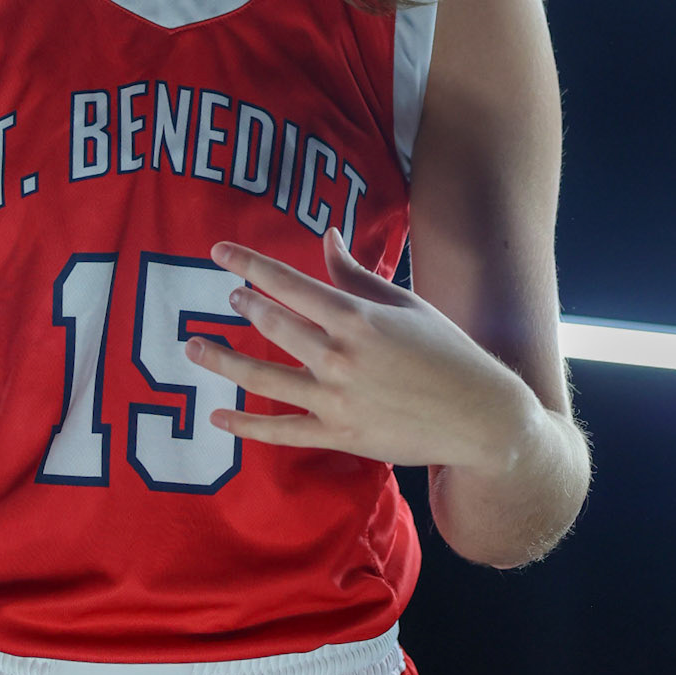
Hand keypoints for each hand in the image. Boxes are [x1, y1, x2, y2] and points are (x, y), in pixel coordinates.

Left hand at [185, 228, 531, 470]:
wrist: (481, 418)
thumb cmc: (447, 352)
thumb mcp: (405, 304)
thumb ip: (356, 274)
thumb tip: (326, 238)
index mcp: (357, 317)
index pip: (288, 282)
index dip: (248, 264)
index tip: (217, 252)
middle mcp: (341, 356)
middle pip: (272, 325)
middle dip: (242, 307)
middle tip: (226, 299)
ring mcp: (336, 400)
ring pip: (263, 379)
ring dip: (223, 361)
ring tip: (194, 346)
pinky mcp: (339, 436)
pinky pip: (281, 432)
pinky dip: (245, 426)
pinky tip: (219, 416)